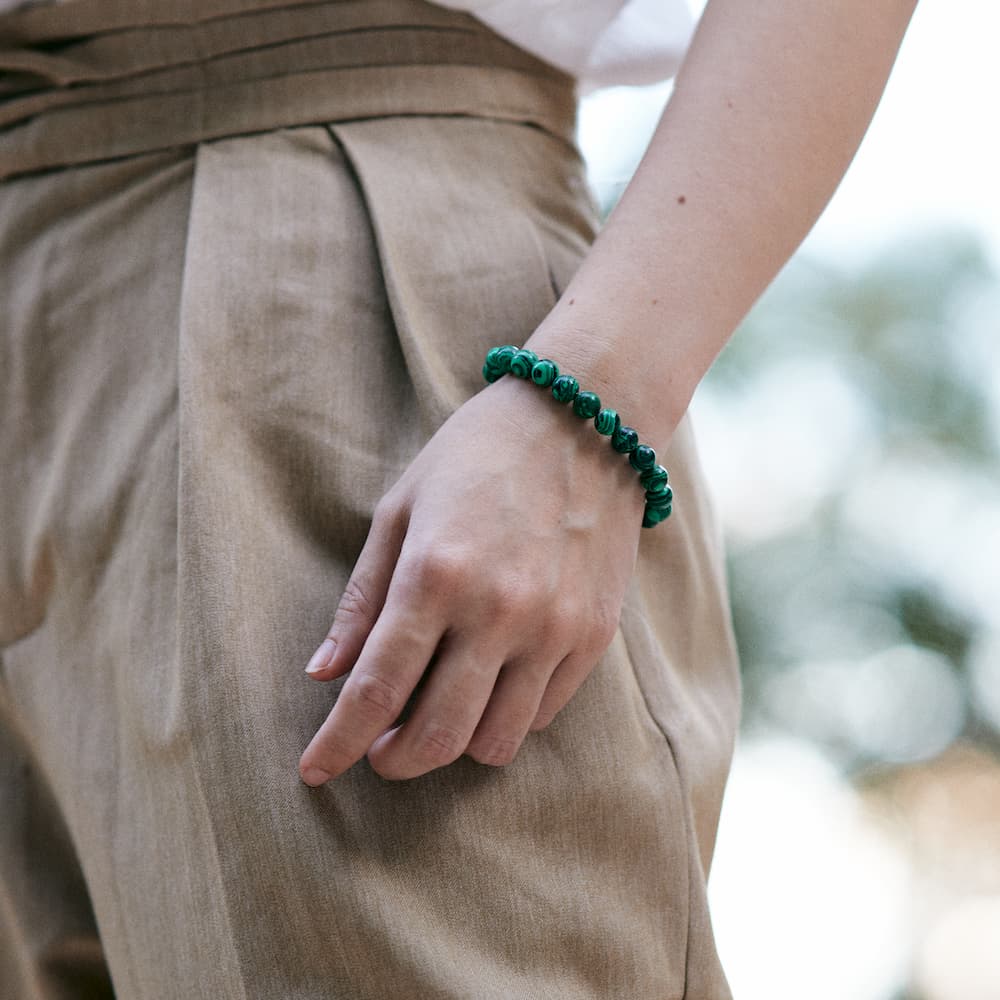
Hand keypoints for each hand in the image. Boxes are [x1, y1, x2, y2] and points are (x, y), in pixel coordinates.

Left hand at [297, 369, 646, 783]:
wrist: (585, 421)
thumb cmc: (477, 455)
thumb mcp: (401, 509)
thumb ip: (362, 598)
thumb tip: (324, 674)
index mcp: (435, 574)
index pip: (374, 690)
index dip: (336, 744)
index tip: (314, 772)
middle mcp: (497, 611)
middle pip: (434, 736)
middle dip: (392, 760)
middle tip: (377, 749)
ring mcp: (553, 628)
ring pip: (494, 742)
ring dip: (452, 745)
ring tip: (437, 713)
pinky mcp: (594, 635)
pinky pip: (542, 714)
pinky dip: (505, 717)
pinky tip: (490, 684)